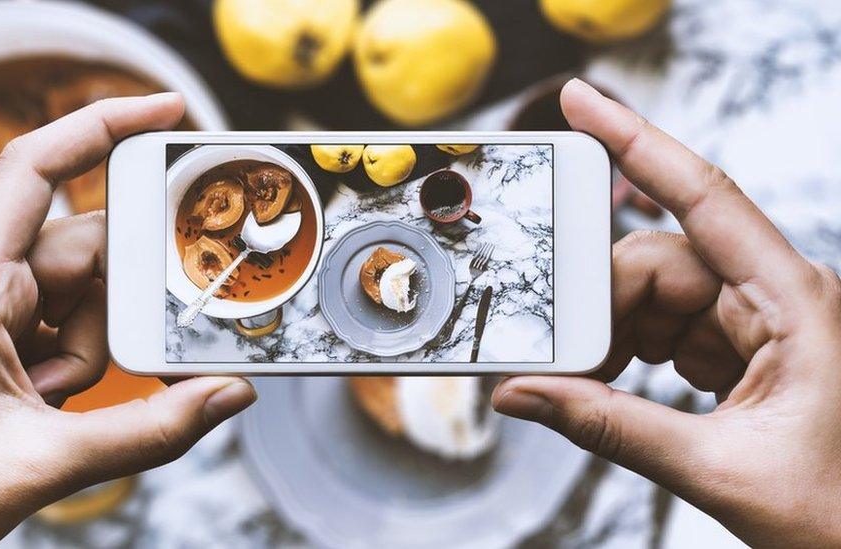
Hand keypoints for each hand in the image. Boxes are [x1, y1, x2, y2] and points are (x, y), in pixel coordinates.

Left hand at [0, 94, 255, 546]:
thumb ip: (150, 429)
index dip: (101, 126)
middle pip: (86, 248)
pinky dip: (83, 361)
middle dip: (120, 304)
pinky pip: (69, 324)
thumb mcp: (44, 462)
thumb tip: (228, 393)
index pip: (34, 168)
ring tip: (59, 403)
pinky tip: (55, 402)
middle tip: (145, 344)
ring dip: (96, 350)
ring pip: (85, 294)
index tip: (167, 113)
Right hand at [493, 79, 840, 546]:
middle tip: (562, 356)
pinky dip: (633, 349)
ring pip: (660, 293)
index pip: (705, 196)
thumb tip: (527, 395)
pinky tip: (618, 381)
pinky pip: (671, 325)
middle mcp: (781, 296)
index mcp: (799, 302)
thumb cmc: (839, 514)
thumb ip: (613, 428)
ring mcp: (763, 321)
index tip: (581, 103)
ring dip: (615, 333)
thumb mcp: (719, 472)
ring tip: (588, 383)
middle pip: (663, 256)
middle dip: (603, 301)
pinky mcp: (747, 348)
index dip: (637, 139)